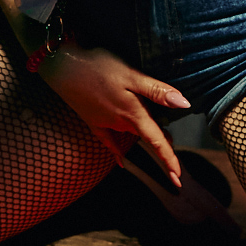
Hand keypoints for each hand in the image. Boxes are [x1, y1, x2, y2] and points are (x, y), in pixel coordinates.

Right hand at [39, 44, 186, 187]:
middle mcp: (120, 123)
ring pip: (132, 133)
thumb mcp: (131, 75)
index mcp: (133, 114)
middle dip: (162, 146)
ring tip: (165, 141)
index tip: (178, 180)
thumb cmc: (98, 66)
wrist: (61, 66)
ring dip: (146, 136)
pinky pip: (108, 139)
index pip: (157, 142)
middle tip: (177, 165)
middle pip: (147, 136)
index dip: (169, 160)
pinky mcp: (92, 120)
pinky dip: (117, 149)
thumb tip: (184, 104)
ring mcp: (105, 122)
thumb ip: (156, 91)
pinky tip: (121, 160)